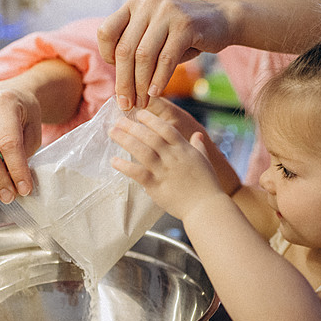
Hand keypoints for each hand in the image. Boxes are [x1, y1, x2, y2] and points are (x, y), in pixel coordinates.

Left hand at [97, 0, 230, 110]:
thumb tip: (121, 86)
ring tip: (142, 103)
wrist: (221, 20)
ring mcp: (166, 12)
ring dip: (141, 85)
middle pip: (125, 49)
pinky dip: (159, 80)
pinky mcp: (185, 25)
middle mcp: (147, 5)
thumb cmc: (185, 34)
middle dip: (124, 82)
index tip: (119, 76)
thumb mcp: (156, 35)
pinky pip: (166, 59)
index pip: (106, 32)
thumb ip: (137, 50)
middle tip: (126, 104)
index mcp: (134, 5)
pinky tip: (156, 93)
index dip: (107, 57)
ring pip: (144, 56)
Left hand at [109, 109, 224, 220]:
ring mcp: (164, 171)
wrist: (206, 207)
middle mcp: (173, 157)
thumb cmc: (207, 185)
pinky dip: (125, 166)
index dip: (151, 120)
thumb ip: (198, 146)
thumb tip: (197, 135)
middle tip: (118, 120)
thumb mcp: (204, 161)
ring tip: (112, 133)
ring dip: (125, 140)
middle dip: (133, 127)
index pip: (165, 129)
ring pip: (142, 151)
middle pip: (150, 137)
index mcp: (184, 149)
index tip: (139, 113)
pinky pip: (137, 173)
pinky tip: (114, 161)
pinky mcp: (156, 186)